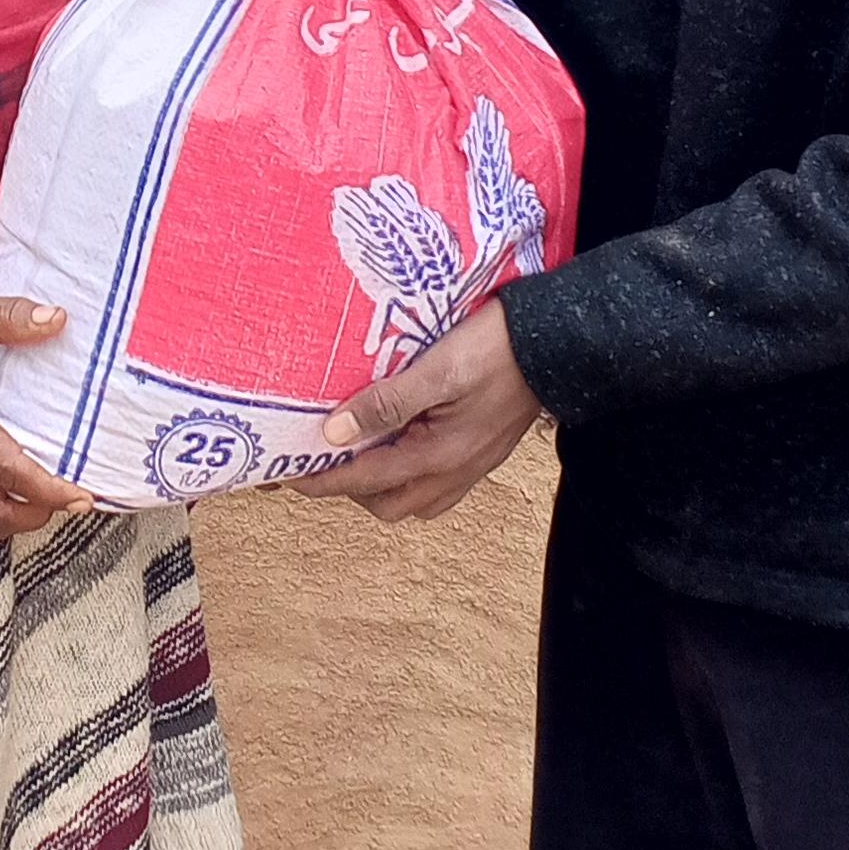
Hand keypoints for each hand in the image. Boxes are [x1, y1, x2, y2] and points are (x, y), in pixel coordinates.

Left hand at [306, 302, 542, 522]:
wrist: (559, 345)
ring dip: (381, 486)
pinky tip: (402, 445)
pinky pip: (437, 485)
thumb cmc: (496, 350)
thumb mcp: (434, 370)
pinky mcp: (484, 454)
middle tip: (324, 459)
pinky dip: (409, 476)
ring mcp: (473, 467)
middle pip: (389, 504)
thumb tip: (334, 433)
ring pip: (415, 499)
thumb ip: (384, 403)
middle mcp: (455, 472)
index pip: (364, 480)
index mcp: (438, 456)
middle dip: (351, 489)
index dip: (322, 480)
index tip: (289, 475)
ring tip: (359, 453)